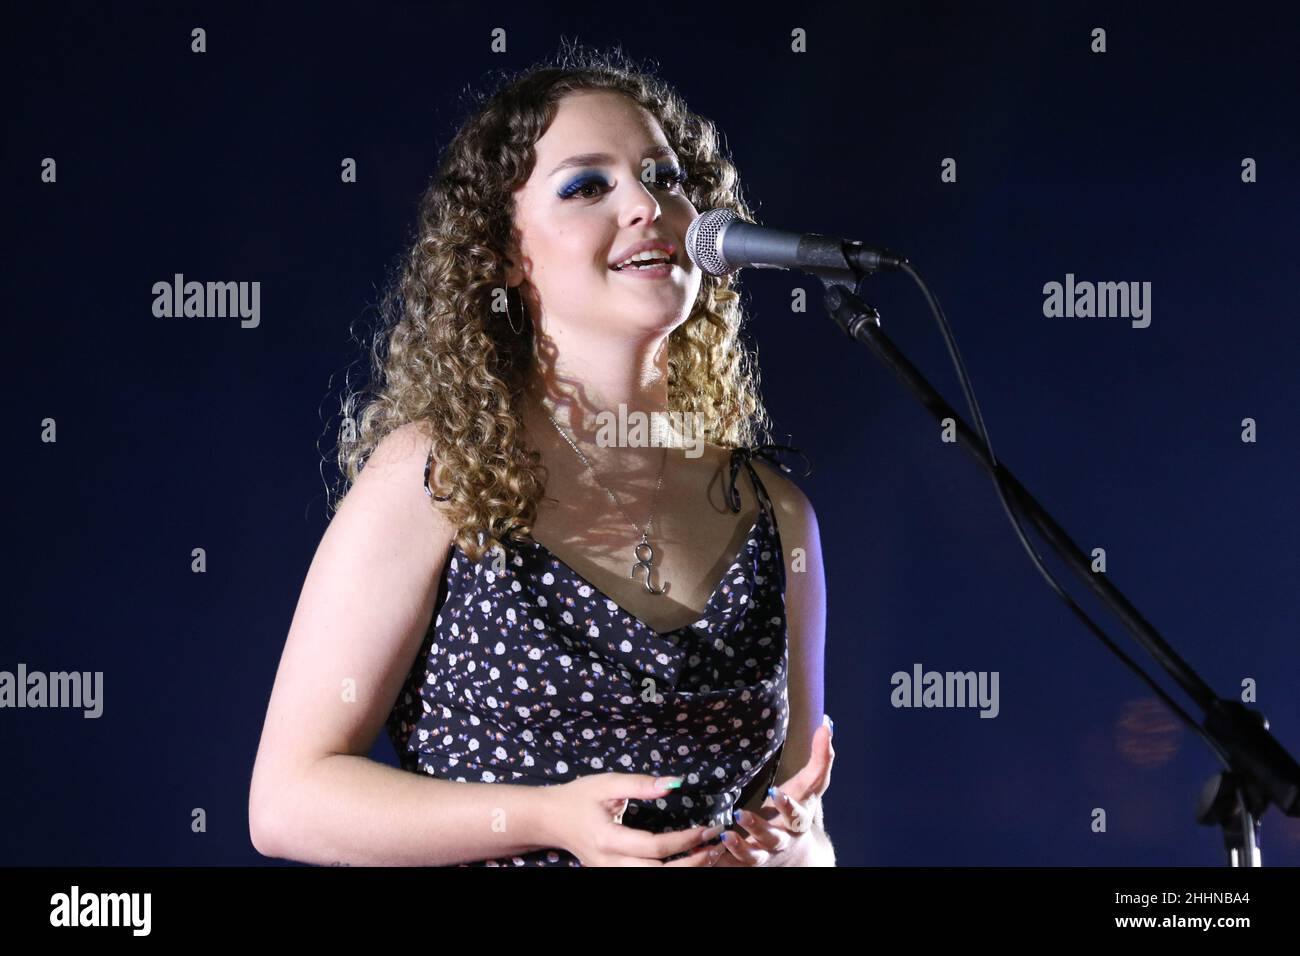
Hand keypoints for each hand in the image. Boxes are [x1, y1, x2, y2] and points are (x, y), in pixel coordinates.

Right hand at [538, 773, 727, 866]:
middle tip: (716, 846)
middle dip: (692, 863)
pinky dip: (670, 872)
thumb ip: (641, 784)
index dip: (684, 839)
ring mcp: (610, 873)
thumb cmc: (577, 798)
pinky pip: (645, 879)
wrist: (548, 819)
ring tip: (708, 855)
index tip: (707, 828)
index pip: (654, 847)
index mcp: (608, 840)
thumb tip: (676, 783)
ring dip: (684, 871)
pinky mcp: (613, 874)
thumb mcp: (607, 784)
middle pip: (658, 874)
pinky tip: (687, 861)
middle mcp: (610, 864)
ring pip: (653, 881)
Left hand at [708, 717, 834, 866]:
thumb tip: (828, 722)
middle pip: (772, 838)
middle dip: (757, 827)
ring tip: (723, 835)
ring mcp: (764, 854)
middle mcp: (782, 841)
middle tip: (740, 813)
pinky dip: (720, 860)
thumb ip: (821, 757)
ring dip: (738, 847)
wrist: (796, 856)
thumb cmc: (799, 811)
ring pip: (752, 857)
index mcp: (798, 822)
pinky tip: (705, 851)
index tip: (773, 791)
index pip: (795, 815)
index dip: (786, 805)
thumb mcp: (811, 786)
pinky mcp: (745, 863)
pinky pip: (732, 865)